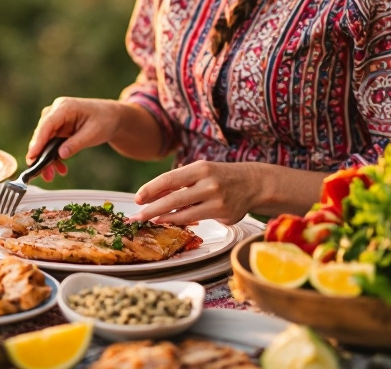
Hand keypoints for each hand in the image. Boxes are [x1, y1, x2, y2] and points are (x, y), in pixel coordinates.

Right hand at [27, 97, 125, 181]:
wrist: (113, 117)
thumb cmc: (105, 120)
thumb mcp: (93, 133)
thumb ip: (76, 144)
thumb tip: (61, 155)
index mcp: (65, 107)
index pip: (47, 124)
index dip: (38, 141)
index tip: (32, 156)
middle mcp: (56, 111)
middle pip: (42, 134)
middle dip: (41, 155)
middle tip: (42, 173)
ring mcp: (56, 120)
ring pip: (44, 141)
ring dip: (46, 158)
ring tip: (51, 175)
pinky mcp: (58, 128)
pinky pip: (51, 143)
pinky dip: (53, 156)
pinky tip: (59, 168)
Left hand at [128, 160, 264, 225]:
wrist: (253, 183)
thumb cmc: (220, 176)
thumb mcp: (201, 171)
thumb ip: (180, 182)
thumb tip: (153, 195)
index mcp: (200, 168)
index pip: (169, 179)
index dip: (151, 189)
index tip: (137, 198)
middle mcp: (209, 184)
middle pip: (174, 199)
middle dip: (152, 209)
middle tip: (137, 216)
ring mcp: (217, 201)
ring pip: (184, 214)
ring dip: (164, 218)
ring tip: (151, 220)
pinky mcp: (224, 215)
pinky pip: (197, 220)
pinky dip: (182, 221)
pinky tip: (171, 221)